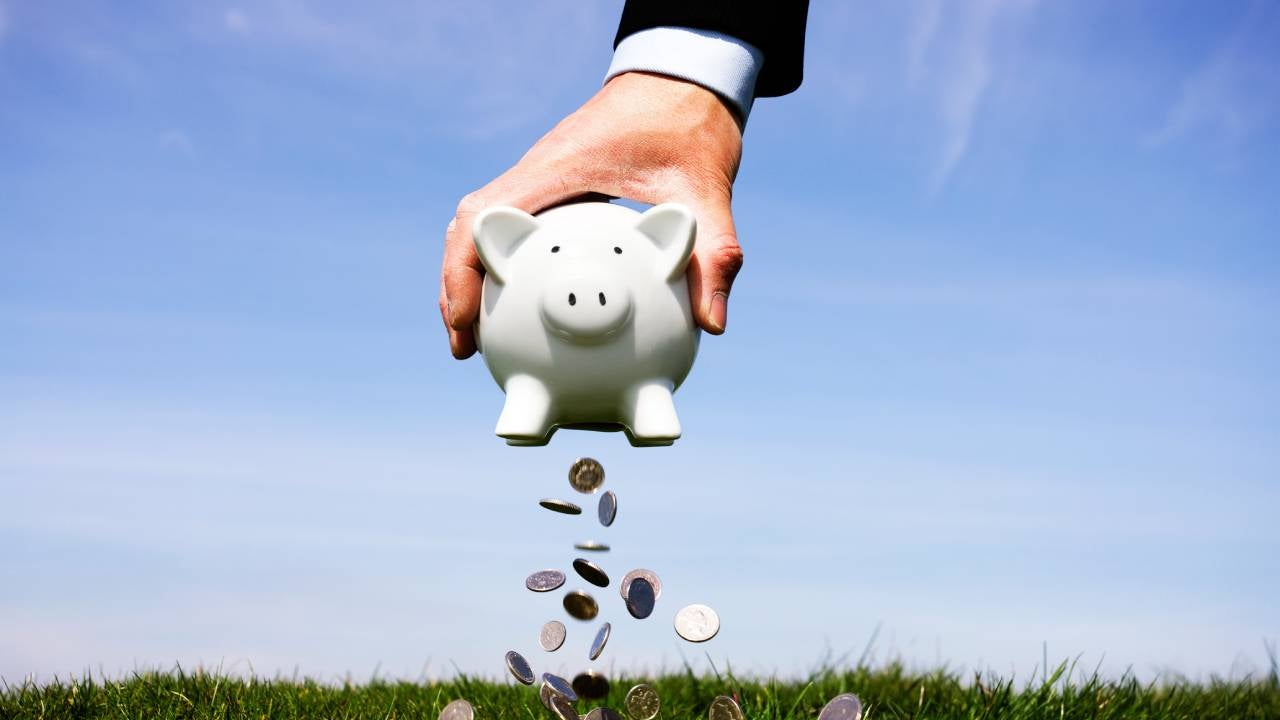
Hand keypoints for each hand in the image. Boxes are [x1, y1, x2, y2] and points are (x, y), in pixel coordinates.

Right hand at [439, 71, 744, 358]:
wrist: (685, 80)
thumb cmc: (691, 127)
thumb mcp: (706, 190)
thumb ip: (713, 254)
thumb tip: (713, 324)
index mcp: (556, 169)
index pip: (482, 219)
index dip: (461, 273)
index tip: (466, 324)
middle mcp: (537, 172)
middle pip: (466, 230)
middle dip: (457, 288)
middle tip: (466, 348)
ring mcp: (542, 179)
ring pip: (483, 230)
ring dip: (475, 280)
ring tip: (484, 339)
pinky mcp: (555, 186)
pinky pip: (516, 230)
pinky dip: (508, 268)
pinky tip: (533, 309)